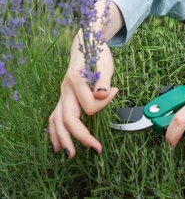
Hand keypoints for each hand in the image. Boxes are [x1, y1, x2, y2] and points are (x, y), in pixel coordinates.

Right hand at [48, 33, 117, 157]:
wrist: (85, 43)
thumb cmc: (97, 53)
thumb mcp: (105, 63)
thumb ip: (103, 80)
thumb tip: (102, 95)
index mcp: (76, 80)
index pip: (90, 105)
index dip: (105, 102)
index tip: (115, 91)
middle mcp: (65, 89)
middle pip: (68, 118)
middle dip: (80, 136)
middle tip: (96, 149)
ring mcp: (62, 94)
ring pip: (56, 121)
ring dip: (63, 139)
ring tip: (70, 155)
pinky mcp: (62, 98)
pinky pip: (54, 117)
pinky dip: (54, 132)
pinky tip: (57, 145)